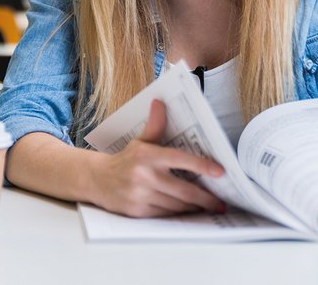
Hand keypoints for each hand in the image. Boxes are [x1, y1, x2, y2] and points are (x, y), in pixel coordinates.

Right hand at [88, 99, 224, 217]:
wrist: (97, 179)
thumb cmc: (125, 160)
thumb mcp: (140, 141)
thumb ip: (155, 125)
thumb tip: (161, 102)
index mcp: (147, 155)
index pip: (180, 159)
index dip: (202, 166)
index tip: (220, 172)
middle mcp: (144, 175)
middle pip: (183, 190)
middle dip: (205, 198)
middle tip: (220, 202)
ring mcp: (140, 195)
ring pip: (176, 205)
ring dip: (194, 208)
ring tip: (208, 206)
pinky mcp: (138, 212)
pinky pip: (165, 215)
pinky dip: (178, 214)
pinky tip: (188, 211)